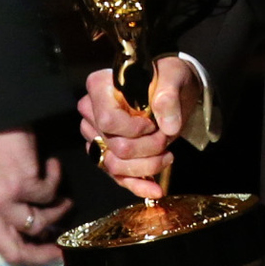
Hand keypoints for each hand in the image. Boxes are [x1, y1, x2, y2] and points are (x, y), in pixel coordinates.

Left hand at [0, 128, 70, 265]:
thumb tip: (22, 230)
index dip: (21, 255)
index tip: (39, 249)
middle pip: (14, 252)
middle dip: (42, 254)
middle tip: (60, 247)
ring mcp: (0, 200)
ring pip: (37, 225)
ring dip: (56, 212)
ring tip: (62, 197)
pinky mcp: (21, 183)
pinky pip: (48, 194)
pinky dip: (55, 179)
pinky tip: (51, 165)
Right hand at [77, 56, 196, 199]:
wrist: (172, 94)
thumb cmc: (167, 80)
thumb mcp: (173, 78)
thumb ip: (169, 97)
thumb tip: (169, 126)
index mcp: (99, 87)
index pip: (107, 121)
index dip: (134, 130)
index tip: (153, 124)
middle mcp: (91, 112)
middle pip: (115, 146)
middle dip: (148, 148)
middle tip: (166, 137)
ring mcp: (96, 136)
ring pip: (114, 165)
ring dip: (147, 166)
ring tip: (167, 154)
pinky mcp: (107, 154)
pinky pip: (117, 178)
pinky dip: (139, 185)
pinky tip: (156, 188)